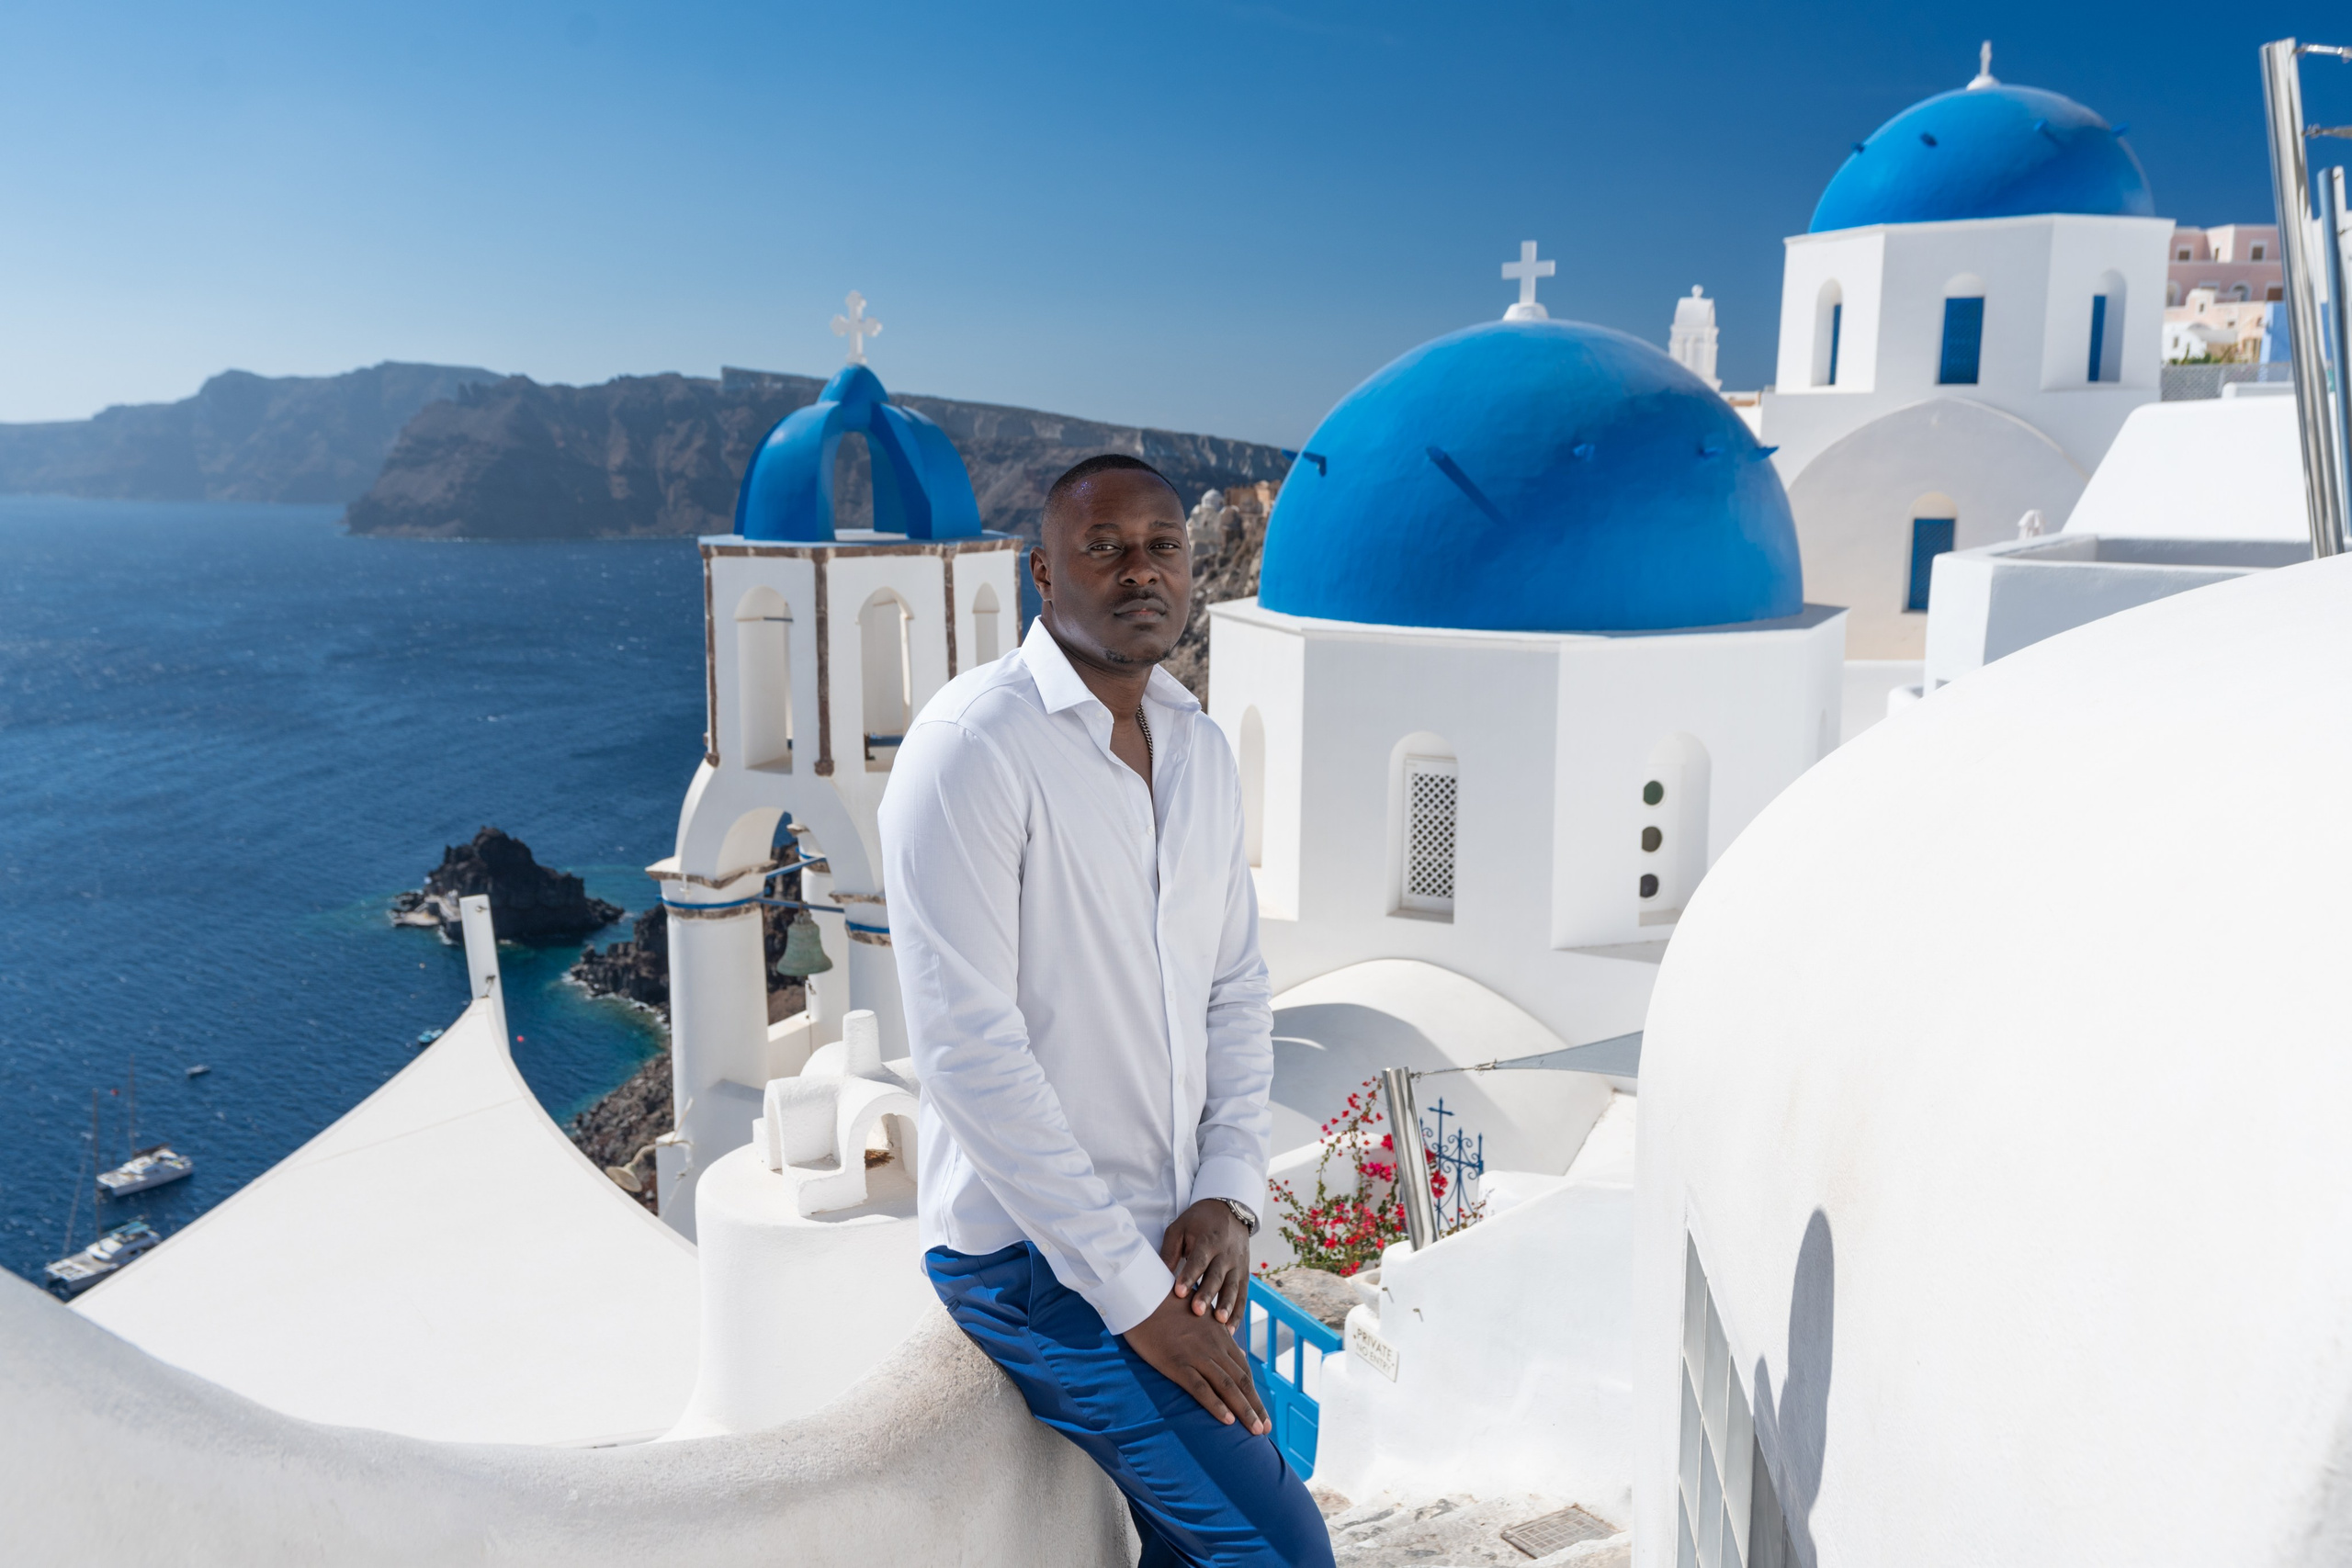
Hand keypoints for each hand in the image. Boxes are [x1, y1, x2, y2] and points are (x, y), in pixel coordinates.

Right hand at [1123, 1292, 1270, 1433]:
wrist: (1143, 1293)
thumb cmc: (1166, 1303)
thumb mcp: (1199, 1314)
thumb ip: (1215, 1333)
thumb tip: (1233, 1351)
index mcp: (1219, 1336)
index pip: (1243, 1369)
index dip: (1254, 1392)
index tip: (1261, 1412)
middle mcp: (1213, 1347)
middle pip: (1241, 1381)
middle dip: (1255, 1406)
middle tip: (1265, 1429)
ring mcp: (1197, 1356)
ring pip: (1227, 1386)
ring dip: (1244, 1410)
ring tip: (1255, 1431)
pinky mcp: (1177, 1363)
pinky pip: (1201, 1387)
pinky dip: (1216, 1405)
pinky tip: (1227, 1420)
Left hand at [1161, 1198, 1251, 1322]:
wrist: (1229, 1210)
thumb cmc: (1198, 1222)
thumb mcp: (1180, 1228)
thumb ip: (1170, 1251)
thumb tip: (1158, 1276)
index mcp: (1208, 1240)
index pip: (1199, 1260)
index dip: (1189, 1276)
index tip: (1179, 1292)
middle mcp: (1226, 1253)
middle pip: (1217, 1276)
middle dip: (1207, 1294)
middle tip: (1197, 1312)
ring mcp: (1238, 1265)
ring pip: (1233, 1288)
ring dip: (1227, 1306)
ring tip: (1220, 1323)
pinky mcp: (1244, 1274)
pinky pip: (1243, 1295)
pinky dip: (1238, 1313)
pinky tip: (1230, 1330)